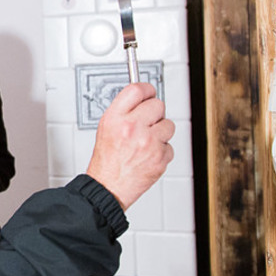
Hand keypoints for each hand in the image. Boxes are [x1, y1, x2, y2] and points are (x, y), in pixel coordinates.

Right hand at [86, 83, 174, 208]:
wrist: (108, 187)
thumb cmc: (106, 160)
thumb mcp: (105, 128)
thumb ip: (123, 111)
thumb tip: (141, 98)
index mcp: (116, 118)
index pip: (137, 89)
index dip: (146, 89)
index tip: (149, 92)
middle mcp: (132, 127)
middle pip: (158, 105)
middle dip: (154, 113)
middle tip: (146, 123)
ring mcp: (149, 142)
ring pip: (168, 125)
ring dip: (160, 132)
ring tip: (146, 142)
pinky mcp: (160, 157)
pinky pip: (169, 145)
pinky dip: (162, 151)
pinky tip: (148, 156)